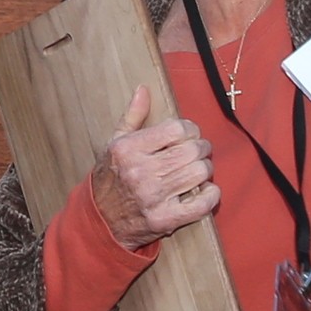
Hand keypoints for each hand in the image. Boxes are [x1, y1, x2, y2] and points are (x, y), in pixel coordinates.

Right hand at [88, 83, 216, 250]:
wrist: (100, 221)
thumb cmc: (110, 178)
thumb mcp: (114, 144)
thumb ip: (132, 116)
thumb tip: (143, 89)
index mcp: (128, 150)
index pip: (177, 129)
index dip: (190, 129)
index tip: (188, 134)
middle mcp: (140, 172)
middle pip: (192, 150)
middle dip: (202, 148)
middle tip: (198, 151)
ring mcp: (153, 197)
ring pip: (200, 173)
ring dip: (206, 169)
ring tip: (198, 169)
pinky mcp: (165, 219)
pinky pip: (202, 204)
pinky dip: (211, 195)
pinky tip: (206, 190)